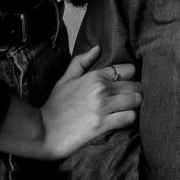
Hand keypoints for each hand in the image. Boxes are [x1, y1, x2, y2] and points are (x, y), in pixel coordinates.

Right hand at [0, 45, 140, 159]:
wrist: (43, 131)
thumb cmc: (54, 105)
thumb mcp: (65, 79)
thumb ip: (81, 61)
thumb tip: (97, 48)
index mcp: (94, 76)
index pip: (128, 69)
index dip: (131, 77)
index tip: (128, 85)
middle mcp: (101, 89)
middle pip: (136, 86)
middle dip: (136, 92)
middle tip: (131, 99)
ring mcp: (102, 107)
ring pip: (136, 101)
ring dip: (135, 106)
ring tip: (129, 109)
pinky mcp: (102, 125)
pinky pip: (129, 118)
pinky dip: (130, 119)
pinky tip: (124, 120)